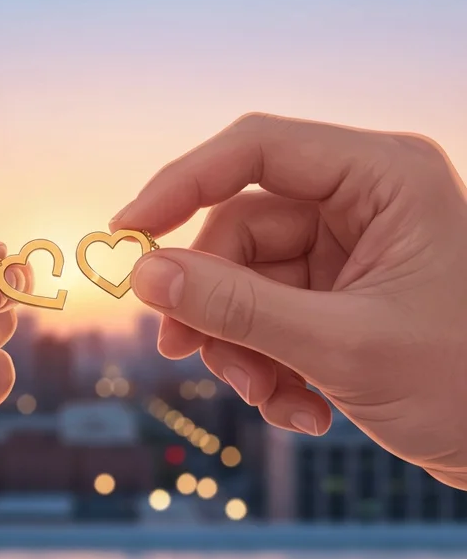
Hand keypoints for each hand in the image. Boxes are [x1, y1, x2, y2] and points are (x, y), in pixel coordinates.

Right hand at [111, 113, 466, 489]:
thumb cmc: (464, 387)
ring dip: (240, 347)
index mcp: (382, 178)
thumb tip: (143, 275)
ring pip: (242, 282)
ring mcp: (344, 250)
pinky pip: (264, 315)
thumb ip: (235, 307)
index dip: (179, 185)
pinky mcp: (333, 293)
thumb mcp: (339, 345)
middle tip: (184, 353)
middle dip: (213, 303)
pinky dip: (265, 364)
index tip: (125, 233)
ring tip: (269, 398)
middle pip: (237, 231)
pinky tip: (301, 408)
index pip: (255, 150)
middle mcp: (359, 202)